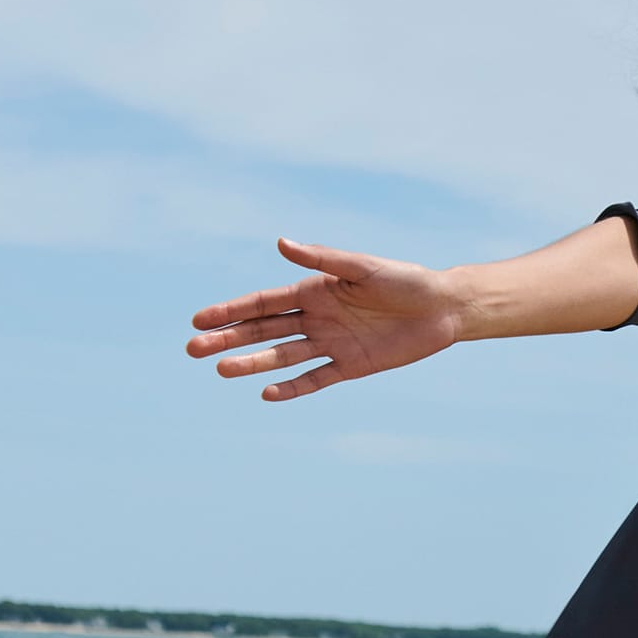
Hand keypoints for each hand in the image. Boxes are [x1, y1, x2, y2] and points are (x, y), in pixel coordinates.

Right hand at [184, 238, 470, 401]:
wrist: (443, 308)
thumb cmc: (405, 279)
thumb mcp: (363, 266)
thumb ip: (322, 259)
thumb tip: (280, 243)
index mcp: (314, 289)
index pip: (263, 302)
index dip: (230, 310)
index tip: (199, 320)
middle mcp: (316, 317)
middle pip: (263, 331)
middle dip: (228, 338)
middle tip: (193, 349)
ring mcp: (330, 343)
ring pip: (282, 356)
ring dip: (251, 363)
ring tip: (221, 370)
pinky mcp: (350, 366)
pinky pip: (315, 378)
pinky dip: (292, 387)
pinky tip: (267, 394)